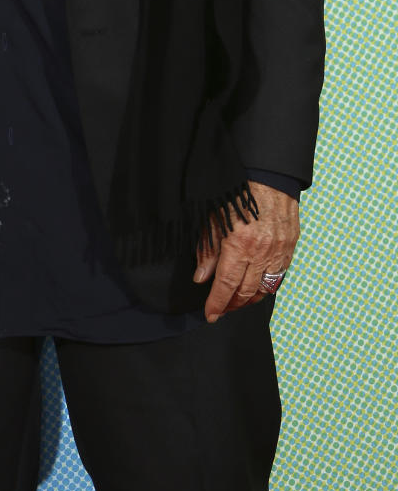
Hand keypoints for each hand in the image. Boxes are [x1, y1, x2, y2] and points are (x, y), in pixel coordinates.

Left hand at [194, 182, 298, 323]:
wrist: (268, 175)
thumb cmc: (237, 192)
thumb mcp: (213, 219)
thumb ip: (207, 251)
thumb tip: (201, 278)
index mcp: (239, 245)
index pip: (225, 285)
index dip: (217, 304)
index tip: (210, 315)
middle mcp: (261, 252)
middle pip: (246, 292)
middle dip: (231, 305)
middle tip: (221, 309)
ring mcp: (279, 251)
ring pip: (265, 288)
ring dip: (249, 299)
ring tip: (237, 302)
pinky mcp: (290, 247)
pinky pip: (279, 276)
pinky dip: (267, 286)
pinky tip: (257, 288)